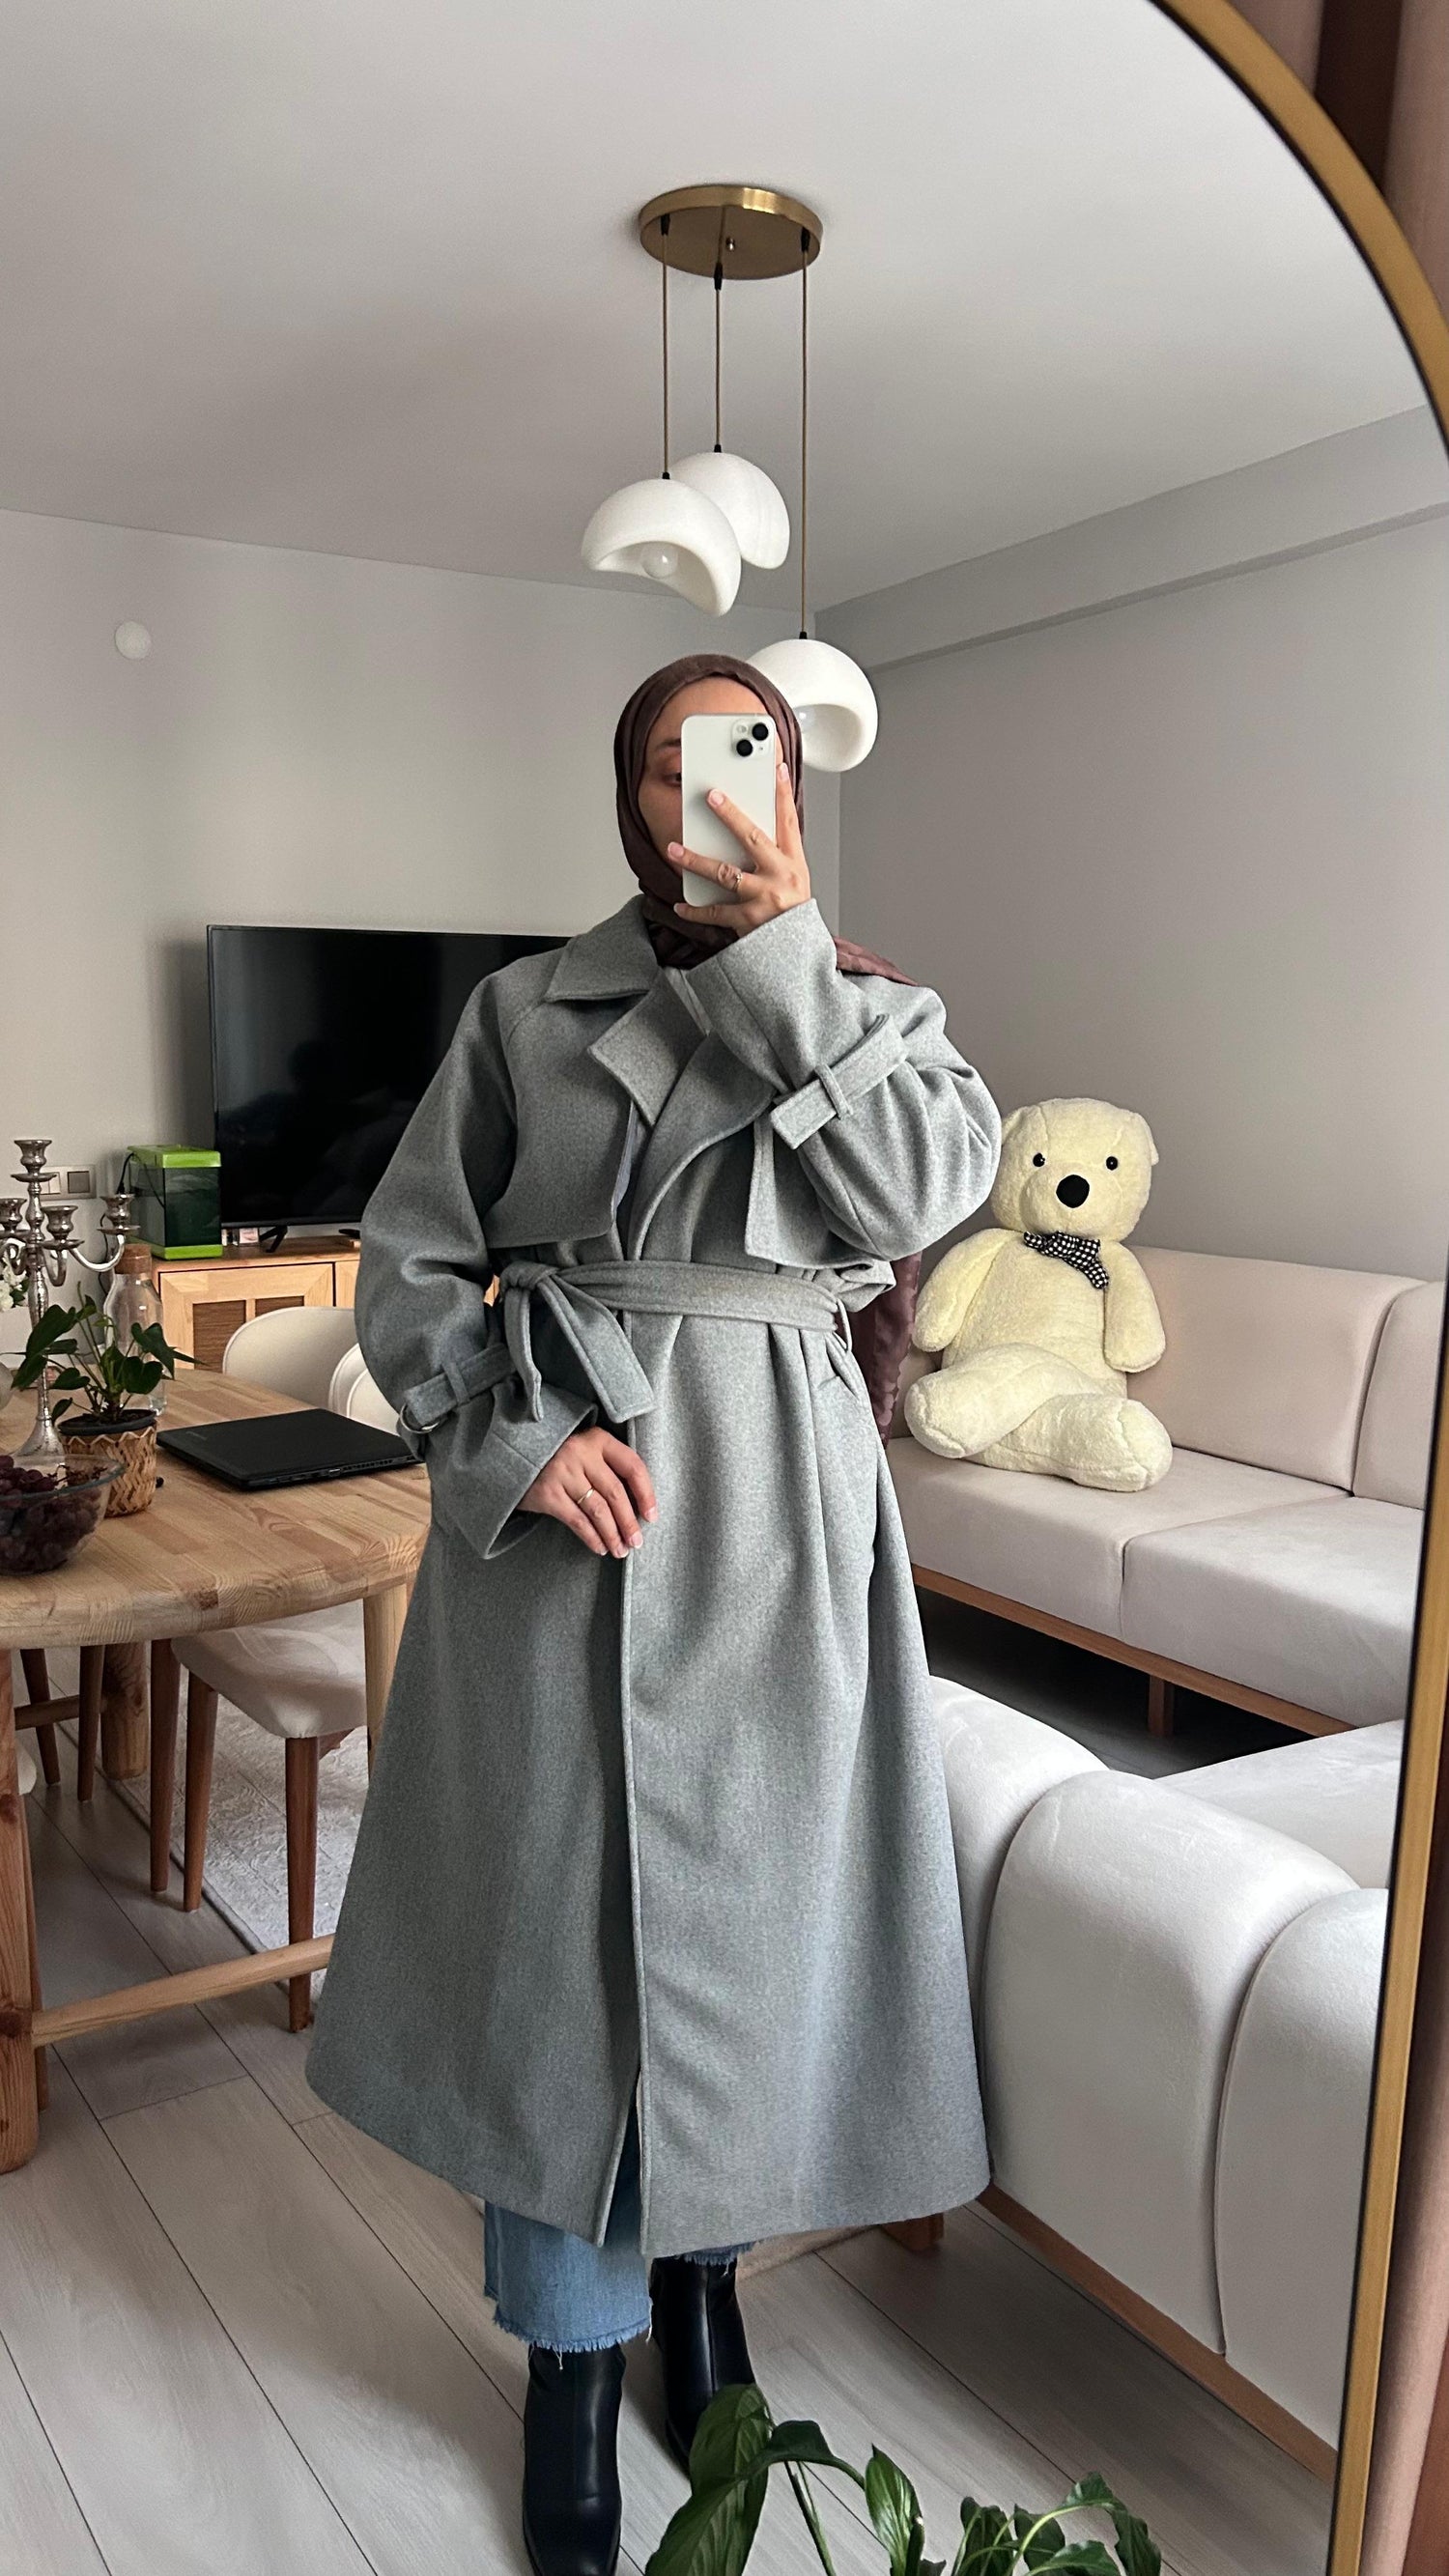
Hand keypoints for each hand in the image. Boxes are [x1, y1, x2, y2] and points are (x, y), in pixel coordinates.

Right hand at [520, 1426, 657, 1557]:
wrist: (512, 1455)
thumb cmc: (558, 1456)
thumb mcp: (584, 1449)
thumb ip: (607, 1466)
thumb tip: (637, 1507)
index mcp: (598, 1439)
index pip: (632, 1467)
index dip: (646, 1494)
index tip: (652, 1517)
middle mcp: (581, 1453)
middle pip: (616, 1493)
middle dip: (629, 1523)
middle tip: (636, 1542)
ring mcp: (562, 1472)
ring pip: (598, 1510)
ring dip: (612, 1535)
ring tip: (620, 1550)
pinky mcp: (547, 1493)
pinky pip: (577, 1521)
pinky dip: (592, 1537)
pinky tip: (600, 1547)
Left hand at [664, 757, 810, 932]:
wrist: (796, 955)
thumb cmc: (791, 915)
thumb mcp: (793, 880)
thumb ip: (775, 855)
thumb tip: (747, 828)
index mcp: (793, 863)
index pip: (789, 822)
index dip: (782, 794)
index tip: (774, 770)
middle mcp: (781, 878)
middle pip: (753, 839)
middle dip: (730, 815)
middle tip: (711, 796)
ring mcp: (764, 899)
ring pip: (725, 873)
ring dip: (696, 860)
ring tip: (674, 850)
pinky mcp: (748, 922)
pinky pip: (715, 912)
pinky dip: (694, 909)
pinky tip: (679, 904)